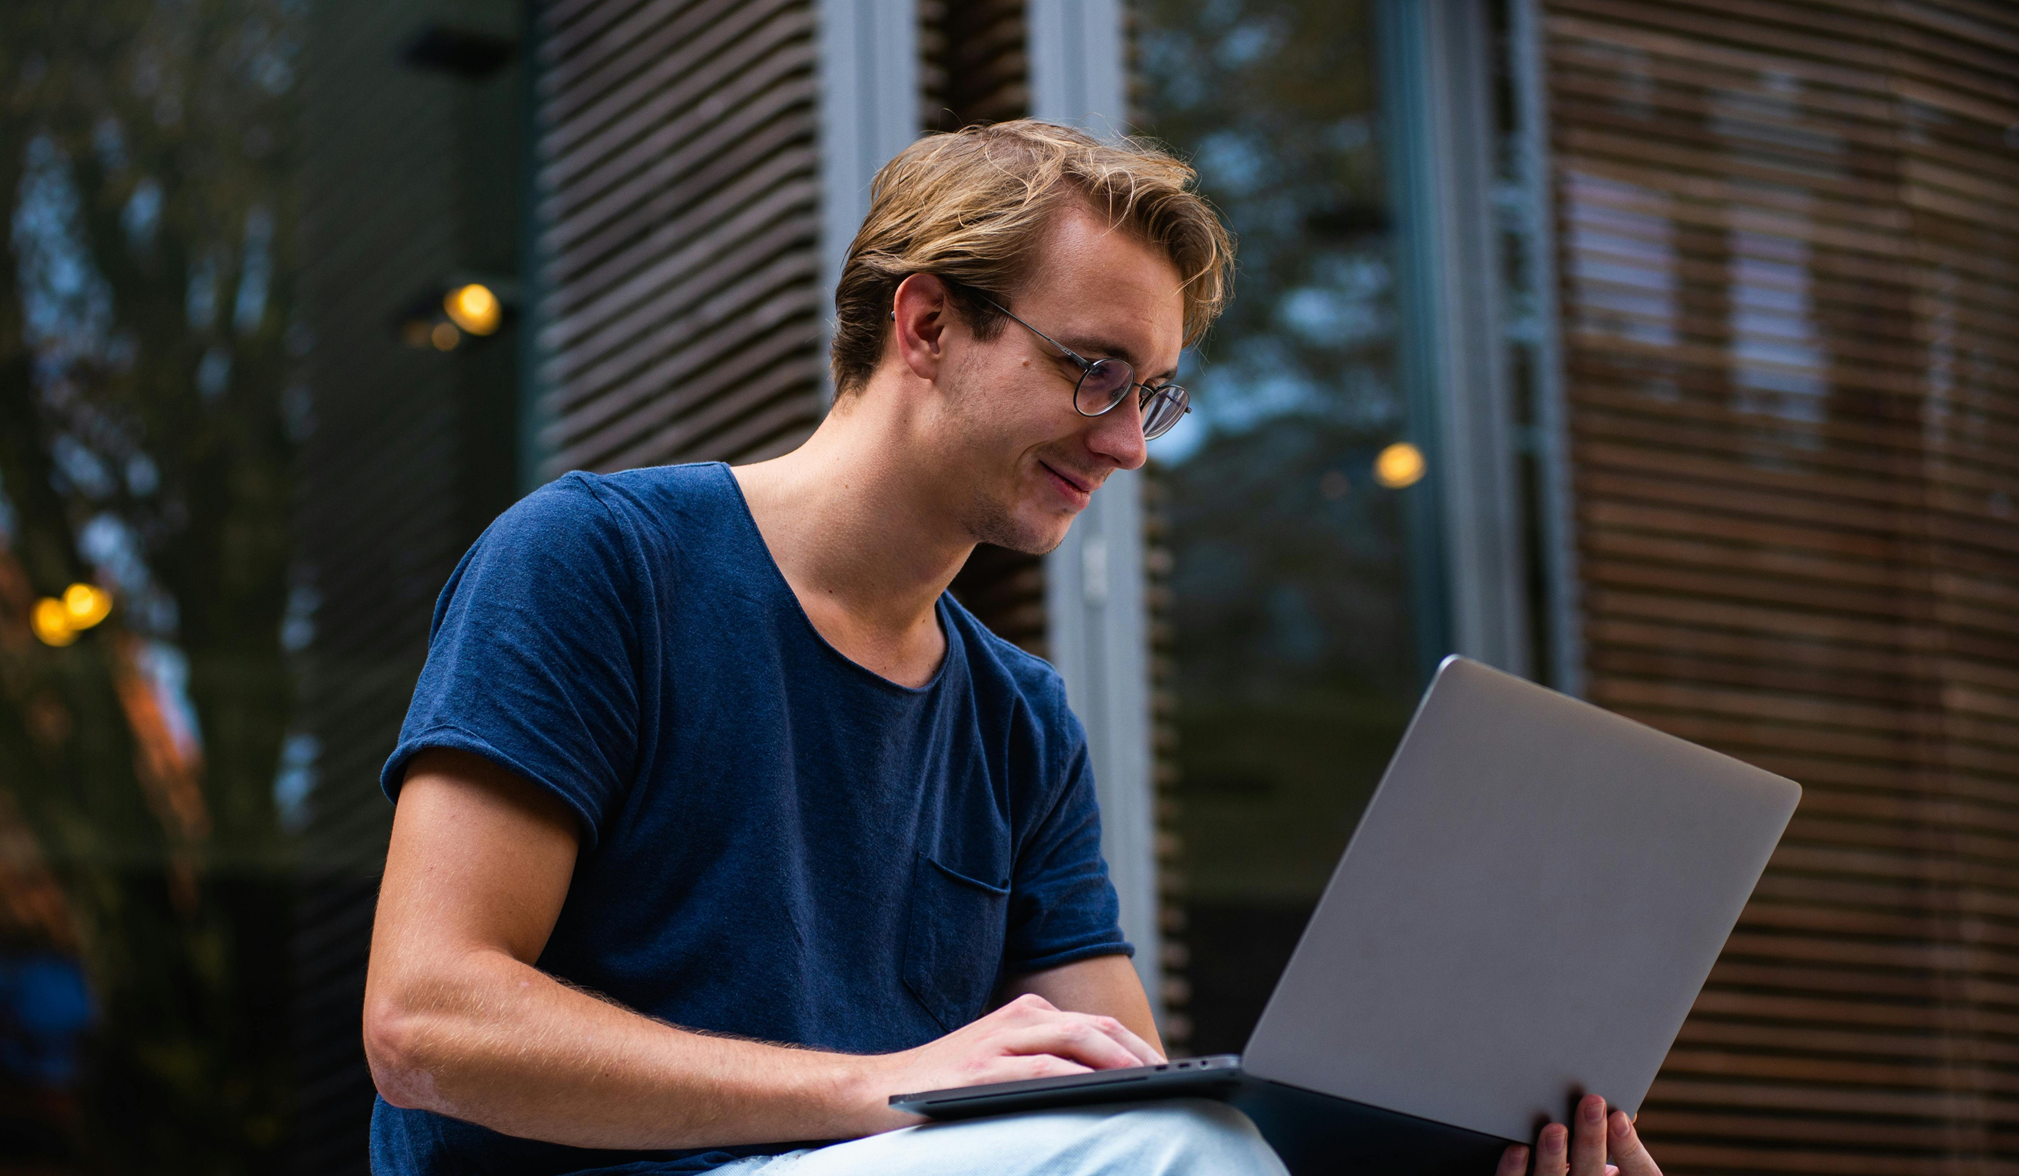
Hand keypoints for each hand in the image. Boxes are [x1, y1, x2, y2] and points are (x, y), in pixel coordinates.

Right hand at [848, 993, 1163, 1132]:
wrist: (874, 1090)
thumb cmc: (944, 1084)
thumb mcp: (999, 1061)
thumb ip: (1042, 1060)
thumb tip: (1104, 1084)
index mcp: (1025, 1014)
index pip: (1094, 1024)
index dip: (1134, 1044)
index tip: (1165, 1068)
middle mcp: (1017, 1019)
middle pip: (1094, 1027)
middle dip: (1137, 1051)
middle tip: (1170, 1076)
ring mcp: (998, 1041)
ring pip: (1074, 1039)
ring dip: (1116, 1059)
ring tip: (1148, 1081)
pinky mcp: (982, 1070)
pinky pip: (1040, 1068)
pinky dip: (1076, 1076)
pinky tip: (1098, 1089)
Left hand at [1498, 1094, 1660, 1175]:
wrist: (1564, 1174)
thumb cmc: (1590, 1162)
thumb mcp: (1617, 1156)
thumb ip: (1618, 1137)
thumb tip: (1619, 1112)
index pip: (1637, 1173)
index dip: (1629, 1148)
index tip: (1619, 1116)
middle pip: (1592, 1173)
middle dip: (1591, 1139)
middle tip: (1592, 1103)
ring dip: (1554, 1156)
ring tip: (1554, 1129)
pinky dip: (1515, 1170)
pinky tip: (1518, 1150)